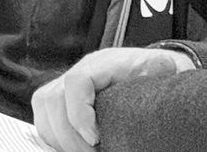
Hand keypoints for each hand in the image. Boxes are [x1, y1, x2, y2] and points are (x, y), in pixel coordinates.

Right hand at [32, 47, 193, 151]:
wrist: (151, 69)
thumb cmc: (155, 75)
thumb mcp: (159, 71)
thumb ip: (157, 71)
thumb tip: (163, 69)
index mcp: (104, 63)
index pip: (76, 81)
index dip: (78, 113)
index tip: (95, 139)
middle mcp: (81, 69)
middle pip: (52, 98)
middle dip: (68, 136)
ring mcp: (69, 82)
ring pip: (43, 107)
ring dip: (58, 137)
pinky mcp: (64, 97)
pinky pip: (44, 116)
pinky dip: (54, 136)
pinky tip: (73, 147)